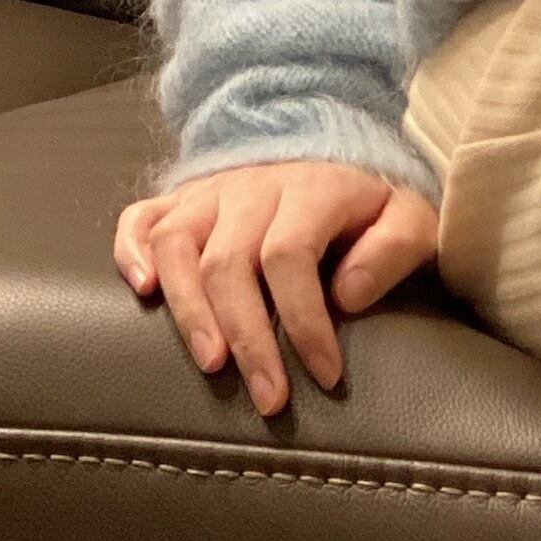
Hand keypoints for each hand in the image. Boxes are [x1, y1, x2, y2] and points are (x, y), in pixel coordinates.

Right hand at [114, 161, 439, 415]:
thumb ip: (391, 250)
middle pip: (228, 262)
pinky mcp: (184, 198)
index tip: (325, 374)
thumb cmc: (372, 201)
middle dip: (247, 337)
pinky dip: (131, 252)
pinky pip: (142, 216)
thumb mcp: (409, 216)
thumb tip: (348, 296)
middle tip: (269, 396)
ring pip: (178, 244)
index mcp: (312, 188)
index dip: (303, 321)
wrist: (338, 143)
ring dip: (187, 308)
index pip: (290, 256)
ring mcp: (213, 191)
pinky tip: (143, 293)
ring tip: (210, 363)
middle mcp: (254, 186)